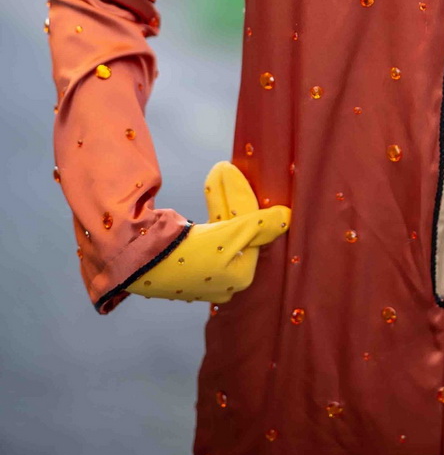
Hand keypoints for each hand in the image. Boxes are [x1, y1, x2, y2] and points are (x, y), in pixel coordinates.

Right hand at [128, 160, 290, 303]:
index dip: (248, 207)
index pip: (255, 236)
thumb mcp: (233, 234)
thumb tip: (287, 218)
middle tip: (226, 173)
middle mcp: (224, 282)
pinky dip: (208, 211)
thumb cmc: (195, 250)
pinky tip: (210, 188)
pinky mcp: (184, 265)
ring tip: (219, 173)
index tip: (240, 183)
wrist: (144, 258)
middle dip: (232, 201)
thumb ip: (261, 224)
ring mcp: (203, 274)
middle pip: (238, 232)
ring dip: (220, 201)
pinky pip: (205, 233)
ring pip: (221, 229)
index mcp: (240, 279)